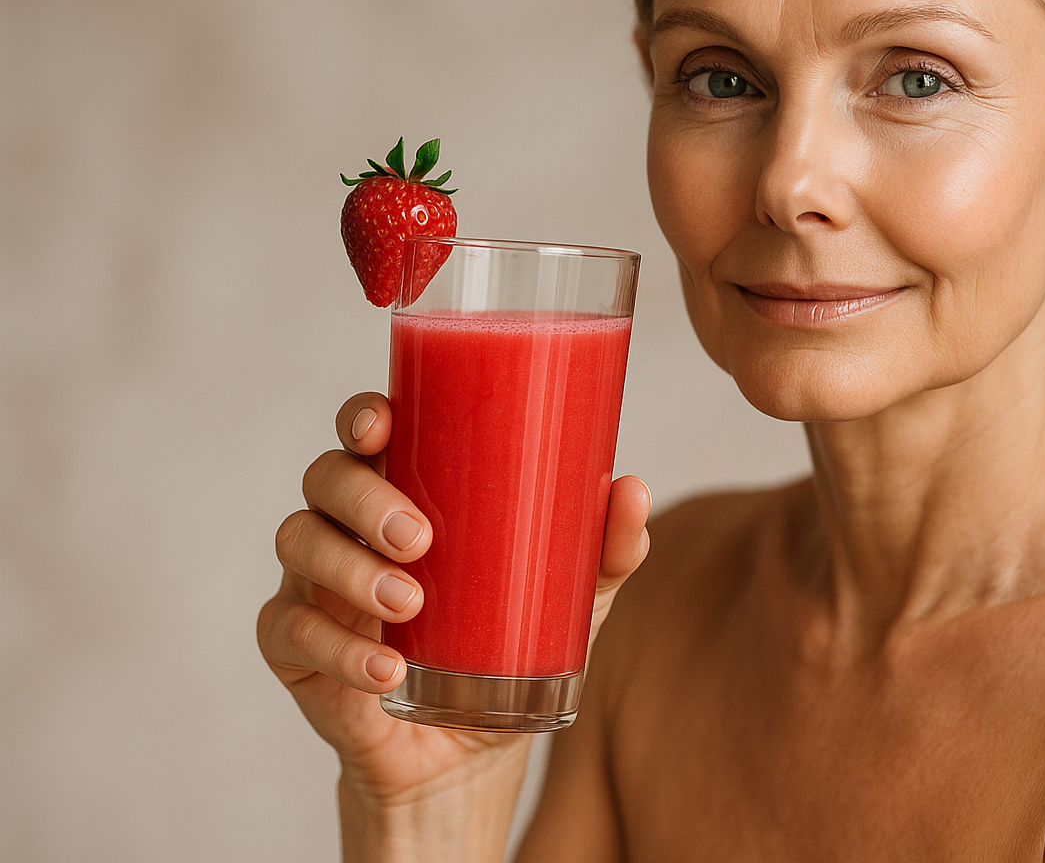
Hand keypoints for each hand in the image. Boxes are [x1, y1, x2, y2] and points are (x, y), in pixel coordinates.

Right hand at [256, 392, 651, 808]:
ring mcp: (315, 586)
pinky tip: (386, 671)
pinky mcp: (296, 653)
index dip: (361, 415)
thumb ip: (604, 552)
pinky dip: (339, 650)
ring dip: (351, 570)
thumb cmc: (510, 651)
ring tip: (410, 604)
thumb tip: (630, 488)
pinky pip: (289, 631)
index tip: (381, 424)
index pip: (366, 432)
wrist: (470, 754)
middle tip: (420, 538)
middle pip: (324, 478)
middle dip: (365, 497)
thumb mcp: (569, 602)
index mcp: (406, 494)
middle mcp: (349, 529)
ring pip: (298, 543)